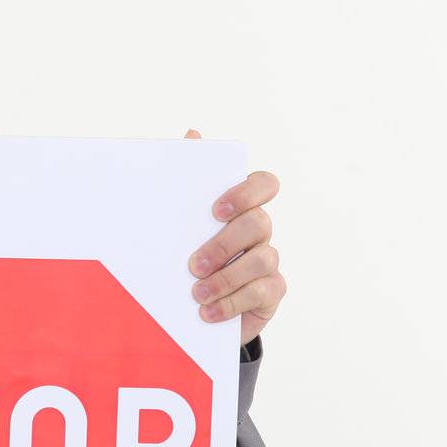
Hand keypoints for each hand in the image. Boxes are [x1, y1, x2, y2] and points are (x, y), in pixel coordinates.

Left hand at [184, 129, 287, 345]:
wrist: (188, 308)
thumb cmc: (182, 256)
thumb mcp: (176, 224)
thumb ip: (184, 182)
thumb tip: (194, 133)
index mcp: (239, 208)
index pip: (263, 184)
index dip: (246, 192)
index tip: (216, 210)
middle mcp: (259, 230)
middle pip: (259, 223)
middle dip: (225, 244)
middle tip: (193, 266)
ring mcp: (268, 261)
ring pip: (263, 259)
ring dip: (226, 279)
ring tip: (196, 295)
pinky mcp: (270, 292)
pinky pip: (263, 292)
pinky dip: (232, 303)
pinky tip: (207, 313)